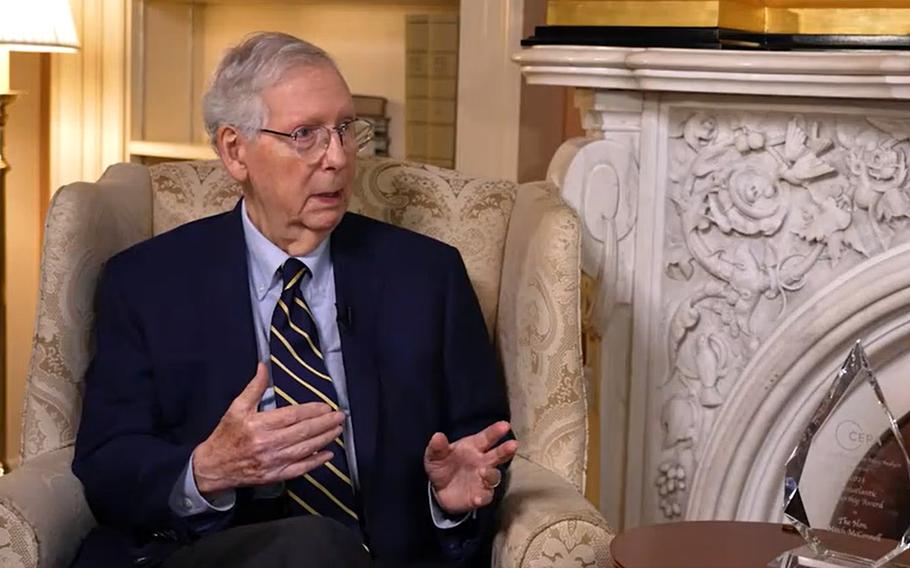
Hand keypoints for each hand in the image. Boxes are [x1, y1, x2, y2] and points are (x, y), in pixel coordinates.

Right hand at [193, 363, 344, 494]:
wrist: (213, 467)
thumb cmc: (226, 435)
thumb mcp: (237, 407)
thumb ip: (254, 387)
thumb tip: (264, 366)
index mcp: (258, 425)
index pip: (292, 416)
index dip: (312, 411)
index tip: (326, 406)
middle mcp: (267, 444)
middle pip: (303, 432)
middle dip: (325, 424)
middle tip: (340, 417)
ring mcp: (272, 462)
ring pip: (305, 450)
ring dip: (325, 439)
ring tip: (337, 430)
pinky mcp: (274, 476)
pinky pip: (300, 469)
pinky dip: (315, 462)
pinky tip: (327, 454)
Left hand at [424, 420, 517, 514]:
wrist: (438, 490)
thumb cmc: (442, 466)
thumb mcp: (435, 455)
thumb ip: (437, 447)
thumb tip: (437, 436)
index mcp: (473, 447)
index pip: (487, 437)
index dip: (495, 432)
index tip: (504, 425)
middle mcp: (482, 462)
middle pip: (498, 455)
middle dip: (505, 450)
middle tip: (513, 445)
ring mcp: (483, 479)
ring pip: (494, 476)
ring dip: (491, 474)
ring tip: (483, 472)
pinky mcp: (479, 496)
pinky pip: (485, 497)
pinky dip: (482, 497)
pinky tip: (477, 498)